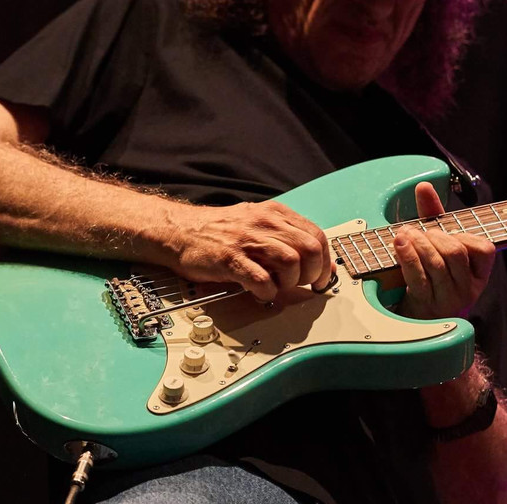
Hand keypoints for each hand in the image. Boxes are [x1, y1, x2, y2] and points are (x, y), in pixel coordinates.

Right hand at [172, 200, 334, 301]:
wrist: (180, 231)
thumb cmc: (221, 232)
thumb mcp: (259, 226)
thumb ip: (288, 240)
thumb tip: (320, 264)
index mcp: (275, 214)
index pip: (317, 235)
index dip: (325, 261)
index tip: (322, 277)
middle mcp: (265, 223)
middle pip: (310, 249)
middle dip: (312, 273)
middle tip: (303, 285)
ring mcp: (247, 240)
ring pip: (291, 262)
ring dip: (291, 282)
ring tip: (280, 287)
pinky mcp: (230, 259)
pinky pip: (262, 279)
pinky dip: (268, 291)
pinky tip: (262, 292)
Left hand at [393, 182, 495, 319]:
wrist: (416, 318)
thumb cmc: (431, 277)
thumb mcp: (438, 246)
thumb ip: (433, 215)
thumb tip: (424, 186)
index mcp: (478, 274)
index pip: (484, 249)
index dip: (464, 235)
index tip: (443, 232)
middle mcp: (467, 288)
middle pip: (456, 252)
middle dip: (434, 236)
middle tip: (417, 231)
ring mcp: (446, 299)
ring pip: (436, 263)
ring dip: (417, 242)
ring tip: (404, 233)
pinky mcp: (425, 305)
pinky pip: (417, 276)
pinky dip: (407, 255)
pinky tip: (398, 243)